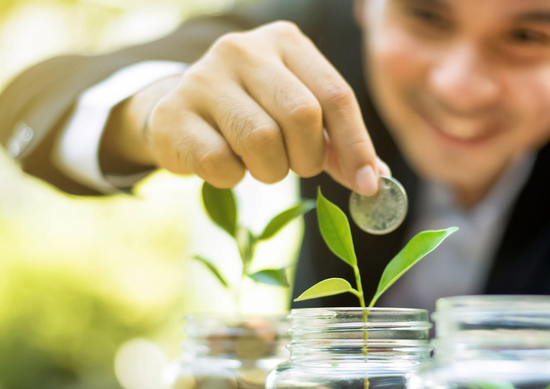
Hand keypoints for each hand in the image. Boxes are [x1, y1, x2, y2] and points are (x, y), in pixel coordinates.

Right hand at [103, 21, 385, 194]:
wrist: (180, 113)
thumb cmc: (253, 114)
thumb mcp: (298, 116)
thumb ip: (336, 144)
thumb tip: (376, 181)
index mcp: (286, 42)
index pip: (336, 94)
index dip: (357, 145)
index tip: (367, 185)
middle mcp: (244, 49)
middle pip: (302, 115)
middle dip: (308, 157)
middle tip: (296, 166)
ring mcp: (204, 77)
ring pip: (261, 140)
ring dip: (270, 170)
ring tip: (259, 164)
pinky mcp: (173, 114)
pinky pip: (220, 163)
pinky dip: (232, 178)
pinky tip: (226, 164)